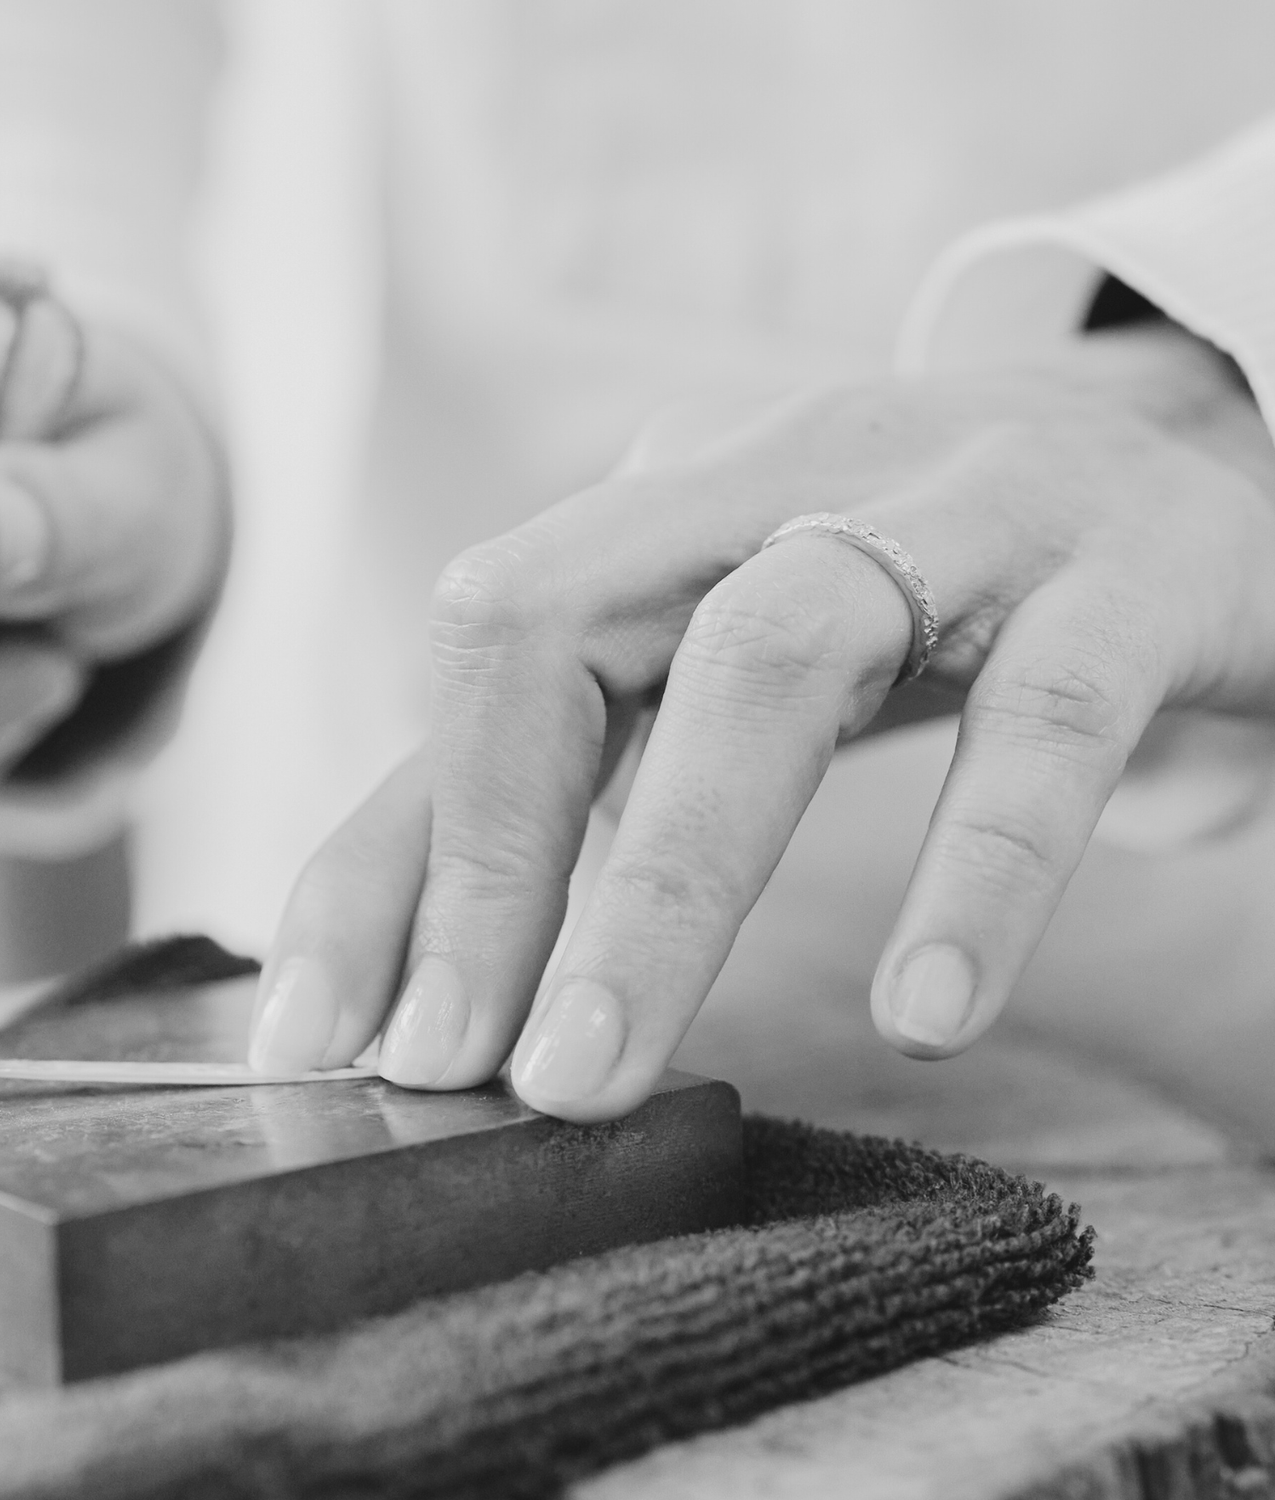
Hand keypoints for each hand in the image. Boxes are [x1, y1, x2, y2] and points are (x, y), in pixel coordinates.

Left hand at [251, 322, 1274, 1117]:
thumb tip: (409, 972)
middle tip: (444, 1068)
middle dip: (484, 863)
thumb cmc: (924, 572)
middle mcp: (772, 480)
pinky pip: (1044, 718)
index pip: (471, 664)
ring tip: (595, 1074)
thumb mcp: (728, 642)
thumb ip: (583, 781)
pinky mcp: (1127, 576)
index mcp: (662, 507)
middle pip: (560, 633)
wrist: (1197, 425)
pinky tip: (923, 1012)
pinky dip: (975, 871)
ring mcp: (951, 510)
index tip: (313, 1037)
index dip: (381, 854)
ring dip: (662, 885)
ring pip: (767, 664)